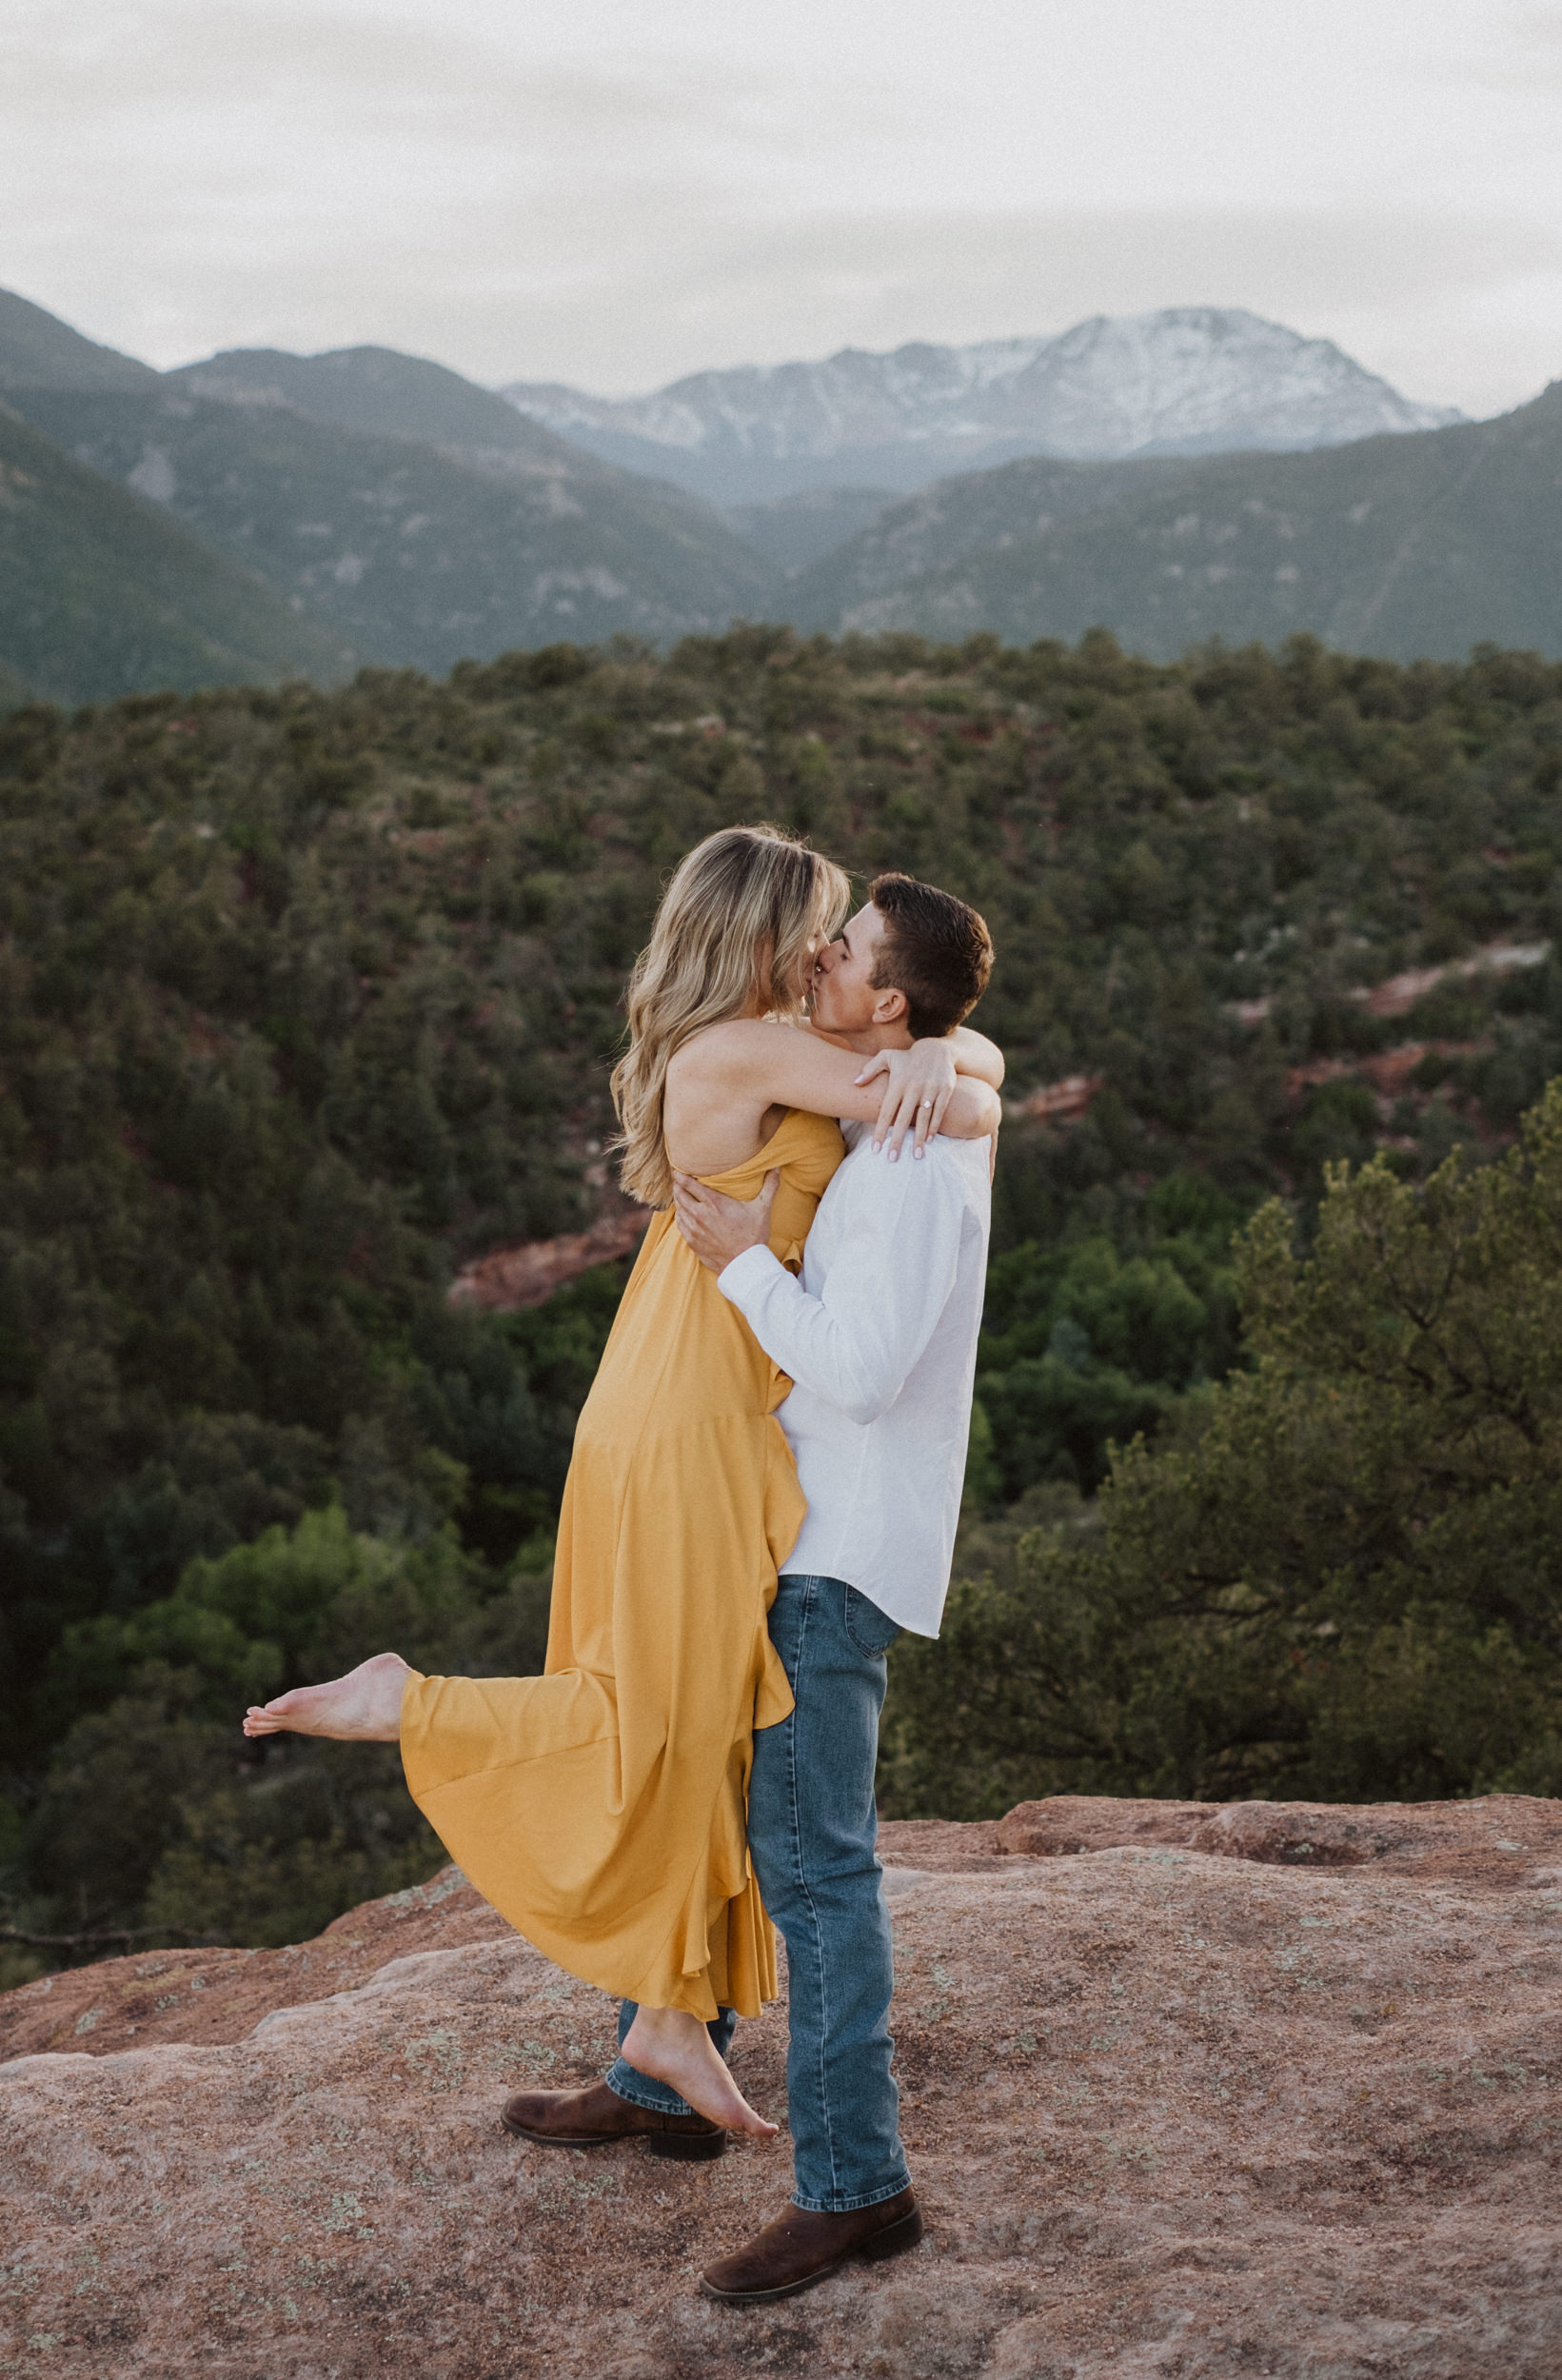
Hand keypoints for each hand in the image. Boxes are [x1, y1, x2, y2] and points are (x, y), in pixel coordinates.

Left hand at [672, 1169, 778, 1271]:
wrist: (745, 1266)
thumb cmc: (753, 1236)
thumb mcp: (762, 1209)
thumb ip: (769, 1187)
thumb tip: (777, 1168)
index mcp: (714, 1203)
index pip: (689, 1184)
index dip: (680, 1175)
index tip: (678, 1170)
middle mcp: (700, 1215)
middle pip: (680, 1195)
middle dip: (677, 1186)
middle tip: (677, 1180)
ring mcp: (694, 1230)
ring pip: (678, 1210)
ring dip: (678, 1201)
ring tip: (679, 1195)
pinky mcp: (692, 1242)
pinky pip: (680, 1225)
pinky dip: (680, 1216)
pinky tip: (683, 1214)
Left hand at [854, 1039, 957, 1158]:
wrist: (937, 1049)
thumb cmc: (907, 1057)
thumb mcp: (887, 1056)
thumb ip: (870, 1069)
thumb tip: (855, 1083)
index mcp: (897, 1083)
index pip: (886, 1112)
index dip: (880, 1131)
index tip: (876, 1149)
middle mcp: (913, 1088)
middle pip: (903, 1119)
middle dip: (897, 1140)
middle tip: (892, 1159)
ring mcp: (930, 1090)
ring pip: (923, 1119)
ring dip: (919, 1138)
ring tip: (915, 1156)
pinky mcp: (945, 1091)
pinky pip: (938, 1112)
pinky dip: (934, 1126)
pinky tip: (929, 1140)